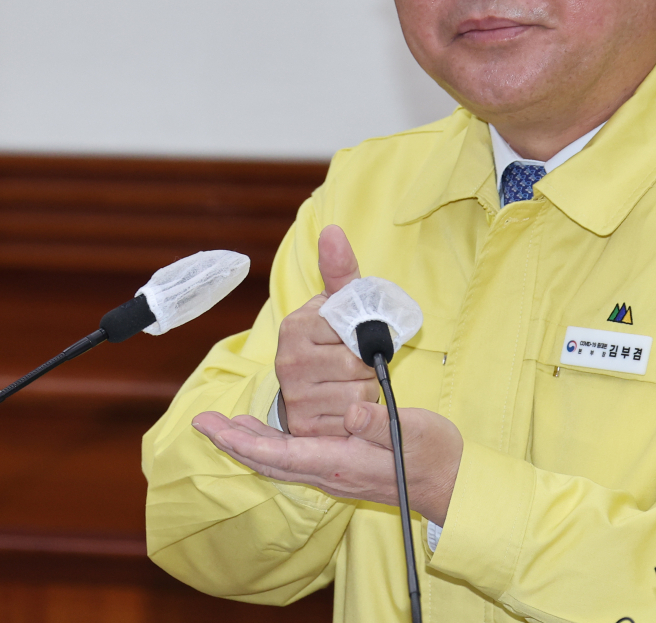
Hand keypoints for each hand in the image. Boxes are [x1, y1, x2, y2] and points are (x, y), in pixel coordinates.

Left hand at [193, 400, 463, 525]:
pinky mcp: (342, 468)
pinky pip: (295, 459)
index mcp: (340, 462)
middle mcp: (330, 472)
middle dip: (234, 442)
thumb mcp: (413, 432)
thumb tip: (352, 412)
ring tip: (226, 426)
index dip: (244, 440)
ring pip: (280, 460)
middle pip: (270, 459)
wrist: (450, 483)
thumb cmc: (433, 456)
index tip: (215, 426)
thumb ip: (380, 423)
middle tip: (204, 423)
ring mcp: (335, 473)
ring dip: (249, 444)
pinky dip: (272, 446)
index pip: (280, 452)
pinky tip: (268, 433)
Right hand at [274, 225, 378, 436]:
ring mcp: (294, 396)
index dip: (365, 336)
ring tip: (349, 382)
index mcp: (296, 326)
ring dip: (365, 391)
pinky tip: (344, 404)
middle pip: (358, 367)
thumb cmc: (329, 336)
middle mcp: (288, 362)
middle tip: (355, 363)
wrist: (306, 383)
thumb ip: (340, 269)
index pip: (354, 332)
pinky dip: (357, 414)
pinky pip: (352, 420)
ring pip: (358, 395)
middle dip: (367, 366)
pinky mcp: (304, 426)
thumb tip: (332, 230)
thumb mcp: (336, 302)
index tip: (354, 337)